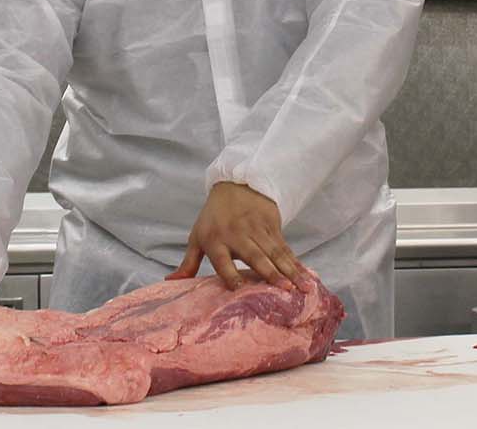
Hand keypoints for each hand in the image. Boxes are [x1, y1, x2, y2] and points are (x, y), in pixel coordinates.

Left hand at [167, 182, 305, 291]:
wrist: (236, 186)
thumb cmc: (213, 219)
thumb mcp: (197, 237)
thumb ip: (188, 263)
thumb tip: (170, 283)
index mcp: (215, 240)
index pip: (222, 260)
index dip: (229, 273)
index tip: (239, 289)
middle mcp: (237, 235)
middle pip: (255, 256)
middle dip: (270, 273)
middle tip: (284, 289)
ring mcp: (257, 230)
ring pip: (275, 253)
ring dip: (290, 271)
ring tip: (303, 287)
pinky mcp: (272, 227)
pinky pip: (285, 248)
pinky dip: (297, 263)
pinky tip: (306, 276)